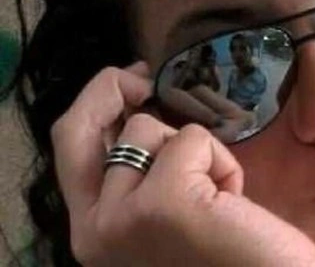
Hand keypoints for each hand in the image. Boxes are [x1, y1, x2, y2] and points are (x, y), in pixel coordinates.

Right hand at [52, 63, 314, 265]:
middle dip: (106, 88)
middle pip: (77, 130)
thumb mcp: (170, 218)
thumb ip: (143, 179)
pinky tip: (235, 202)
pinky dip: (222, 161)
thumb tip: (137, 118)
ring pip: (148, 129)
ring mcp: (123, 218)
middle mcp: (93, 232)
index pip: (69, 151)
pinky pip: (192, 139)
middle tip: (140, 75)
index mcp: (93, 236)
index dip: (93, 107)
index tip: (128, 85)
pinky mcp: (163, 203)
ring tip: (219, 196)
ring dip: (194, 150)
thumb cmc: (233, 258)